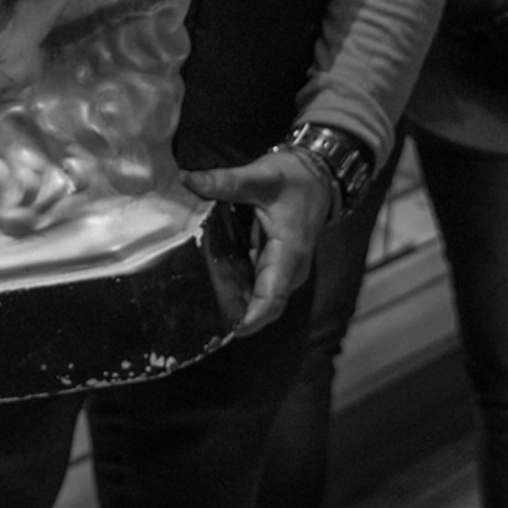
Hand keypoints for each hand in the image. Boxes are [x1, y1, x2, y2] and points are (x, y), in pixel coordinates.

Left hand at [181, 150, 334, 335]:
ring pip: (258, 298)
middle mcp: (289, 270)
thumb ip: (227, 181)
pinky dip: (235, 290)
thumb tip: (190, 181)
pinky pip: (254, 285)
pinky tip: (207, 286)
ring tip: (196, 308)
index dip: (251, 319)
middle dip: (235, 317)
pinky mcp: (273, 264)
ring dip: (233, 306)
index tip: (228, 331)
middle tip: (198, 322)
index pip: (272, 298)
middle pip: (263, 306)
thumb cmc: (295, 179)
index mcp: (289, 255)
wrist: (318, 177)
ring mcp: (282, 270)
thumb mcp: (262, 176)